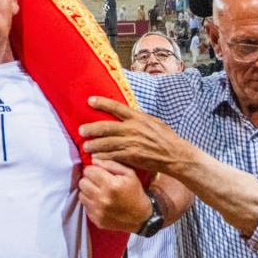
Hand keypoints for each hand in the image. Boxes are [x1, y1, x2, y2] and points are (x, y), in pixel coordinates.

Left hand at [77, 158, 151, 232]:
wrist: (141, 217)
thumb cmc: (135, 192)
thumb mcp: (129, 174)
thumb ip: (110, 164)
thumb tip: (93, 160)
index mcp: (111, 185)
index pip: (88, 171)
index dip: (93, 170)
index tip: (98, 172)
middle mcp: (102, 198)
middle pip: (82, 182)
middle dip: (89, 179)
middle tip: (97, 182)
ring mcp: (98, 211)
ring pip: (81, 194)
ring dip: (88, 191)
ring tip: (98, 192)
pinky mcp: (96, 219)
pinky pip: (85, 206)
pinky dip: (90, 202)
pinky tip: (99, 202)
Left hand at [80, 96, 194, 173]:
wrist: (175, 155)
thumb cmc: (165, 137)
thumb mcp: (153, 121)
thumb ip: (138, 118)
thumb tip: (126, 113)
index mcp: (138, 118)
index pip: (116, 107)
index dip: (102, 103)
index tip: (90, 100)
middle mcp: (133, 129)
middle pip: (106, 127)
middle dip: (91, 128)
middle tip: (81, 130)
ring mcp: (132, 143)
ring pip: (107, 143)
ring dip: (94, 144)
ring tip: (85, 145)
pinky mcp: (132, 157)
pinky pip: (113, 156)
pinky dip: (103, 157)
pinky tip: (95, 157)